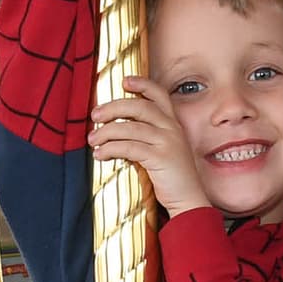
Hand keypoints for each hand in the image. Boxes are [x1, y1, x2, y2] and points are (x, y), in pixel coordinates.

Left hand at [89, 78, 209, 215]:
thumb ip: (146, 137)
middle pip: (138, 107)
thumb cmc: (172, 178)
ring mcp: (168, 143)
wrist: (189, 201)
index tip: (124, 81)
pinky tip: (100, 154)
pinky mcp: (160, 159)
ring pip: (130, 128)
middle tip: (95, 115)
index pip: (159, 94)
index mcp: (174, 124)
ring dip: (106, 132)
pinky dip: (110, 149)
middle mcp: (172, 129)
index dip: (142, 84)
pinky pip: (129, 147)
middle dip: (113, 108)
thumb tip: (116, 129)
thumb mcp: (163, 150)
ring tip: (93, 140)